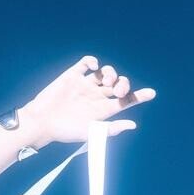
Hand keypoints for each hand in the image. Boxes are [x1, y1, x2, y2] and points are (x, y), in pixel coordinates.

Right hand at [18, 56, 156, 148]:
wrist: (41, 123)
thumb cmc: (65, 131)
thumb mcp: (91, 133)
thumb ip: (111, 129)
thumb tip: (133, 125)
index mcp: (105, 110)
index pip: (127, 101)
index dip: (139, 96)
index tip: (151, 93)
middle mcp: (97, 96)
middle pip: (119, 85)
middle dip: (124, 85)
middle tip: (119, 91)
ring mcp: (85, 85)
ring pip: (106, 73)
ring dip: (112, 74)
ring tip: (109, 82)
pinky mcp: (72, 76)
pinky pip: (86, 64)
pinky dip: (93, 61)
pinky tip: (96, 67)